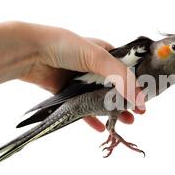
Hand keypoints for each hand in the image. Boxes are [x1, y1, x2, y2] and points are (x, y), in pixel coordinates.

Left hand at [18, 24, 144, 131]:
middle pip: (115, 88)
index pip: (126, 71)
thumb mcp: (98, 58)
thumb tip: (140, 99)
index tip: (145, 100)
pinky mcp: (66, 93)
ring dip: (113, 112)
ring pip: (100, 100)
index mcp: (104, 54)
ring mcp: (80, 81)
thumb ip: (121, 78)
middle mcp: (94, 67)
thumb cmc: (64, 46)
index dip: (137, 85)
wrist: (29, 53)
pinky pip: (82, 109)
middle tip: (137, 115)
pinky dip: (91, 119)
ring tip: (125, 122)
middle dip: (127, 102)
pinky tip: (100, 128)